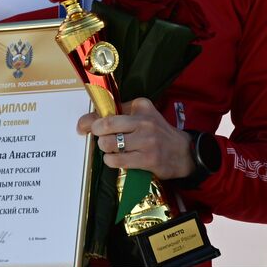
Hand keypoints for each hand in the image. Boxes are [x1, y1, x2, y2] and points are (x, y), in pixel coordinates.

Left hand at [76, 98, 192, 179]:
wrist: (184, 152)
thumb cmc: (158, 133)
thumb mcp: (142, 116)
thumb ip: (118, 115)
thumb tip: (87, 122)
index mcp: (141, 106)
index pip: (109, 110)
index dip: (90, 121)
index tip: (83, 127)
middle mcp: (144, 121)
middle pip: (105, 125)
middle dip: (98, 135)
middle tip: (102, 139)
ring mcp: (146, 141)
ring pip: (109, 144)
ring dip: (105, 149)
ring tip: (112, 150)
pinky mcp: (147, 159)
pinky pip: (118, 160)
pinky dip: (111, 161)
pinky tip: (116, 159)